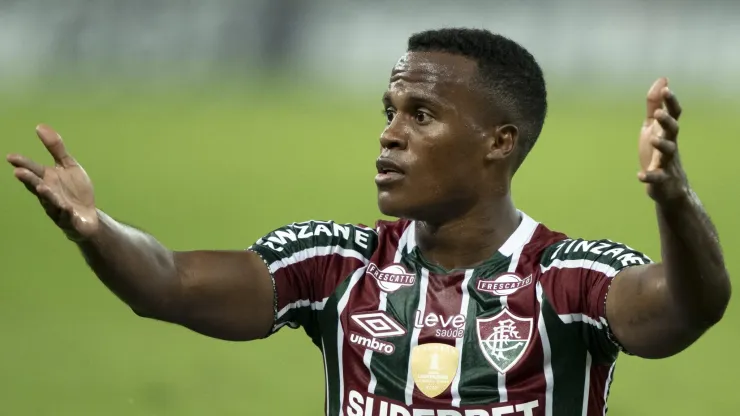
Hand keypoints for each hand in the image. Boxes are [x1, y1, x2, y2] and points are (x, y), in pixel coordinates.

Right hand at [7, 125, 98, 240]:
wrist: (88, 216)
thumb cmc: (75, 190)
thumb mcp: (69, 166)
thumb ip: (56, 149)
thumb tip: (40, 126)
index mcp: (47, 179)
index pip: (33, 170)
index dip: (23, 164)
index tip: (11, 157)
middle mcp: (49, 193)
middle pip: (37, 186)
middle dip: (29, 180)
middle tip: (19, 172)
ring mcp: (58, 207)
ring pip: (50, 202)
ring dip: (46, 195)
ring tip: (42, 187)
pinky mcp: (69, 220)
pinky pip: (67, 216)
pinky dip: (66, 212)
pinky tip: (67, 208)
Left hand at [637, 77, 688, 202]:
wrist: (667, 187)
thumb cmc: (657, 153)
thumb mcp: (653, 127)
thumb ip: (654, 106)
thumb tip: (662, 79)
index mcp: (667, 133)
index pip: (673, 115)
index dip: (670, 102)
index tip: (666, 89)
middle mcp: (670, 146)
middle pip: (673, 131)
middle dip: (667, 121)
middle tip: (660, 113)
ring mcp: (667, 163)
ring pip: (668, 152)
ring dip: (661, 145)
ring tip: (652, 140)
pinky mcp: (660, 180)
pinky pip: (656, 178)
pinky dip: (649, 177)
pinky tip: (639, 175)